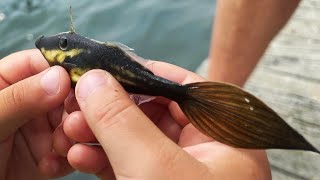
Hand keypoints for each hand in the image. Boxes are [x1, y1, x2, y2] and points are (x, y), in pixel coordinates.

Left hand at [0, 50, 73, 178]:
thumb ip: (20, 99)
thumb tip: (59, 78)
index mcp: (7, 84)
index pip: (40, 65)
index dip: (64, 70)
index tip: (83, 82)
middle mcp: (29, 105)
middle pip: (65, 95)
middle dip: (74, 108)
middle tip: (75, 121)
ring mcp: (40, 130)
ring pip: (74, 124)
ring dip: (73, 136)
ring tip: (60, 147)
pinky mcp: (48, 155)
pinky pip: (71, 151)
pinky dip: (68, 159)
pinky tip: (51, 166)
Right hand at [58, 61, 270, 178]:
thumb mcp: (155, 169)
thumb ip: (123, 121)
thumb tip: (95, 80)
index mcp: (226, 133)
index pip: (182, 87)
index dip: (140, 75)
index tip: (103, 72)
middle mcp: (209, 147)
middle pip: (154, 111)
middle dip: (112, 109)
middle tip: (78, 105)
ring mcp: (185, 169)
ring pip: (139, 138)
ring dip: (102, 134)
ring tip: (71, 130)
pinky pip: (133, 163)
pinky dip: (106, 159)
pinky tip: (80, 156)